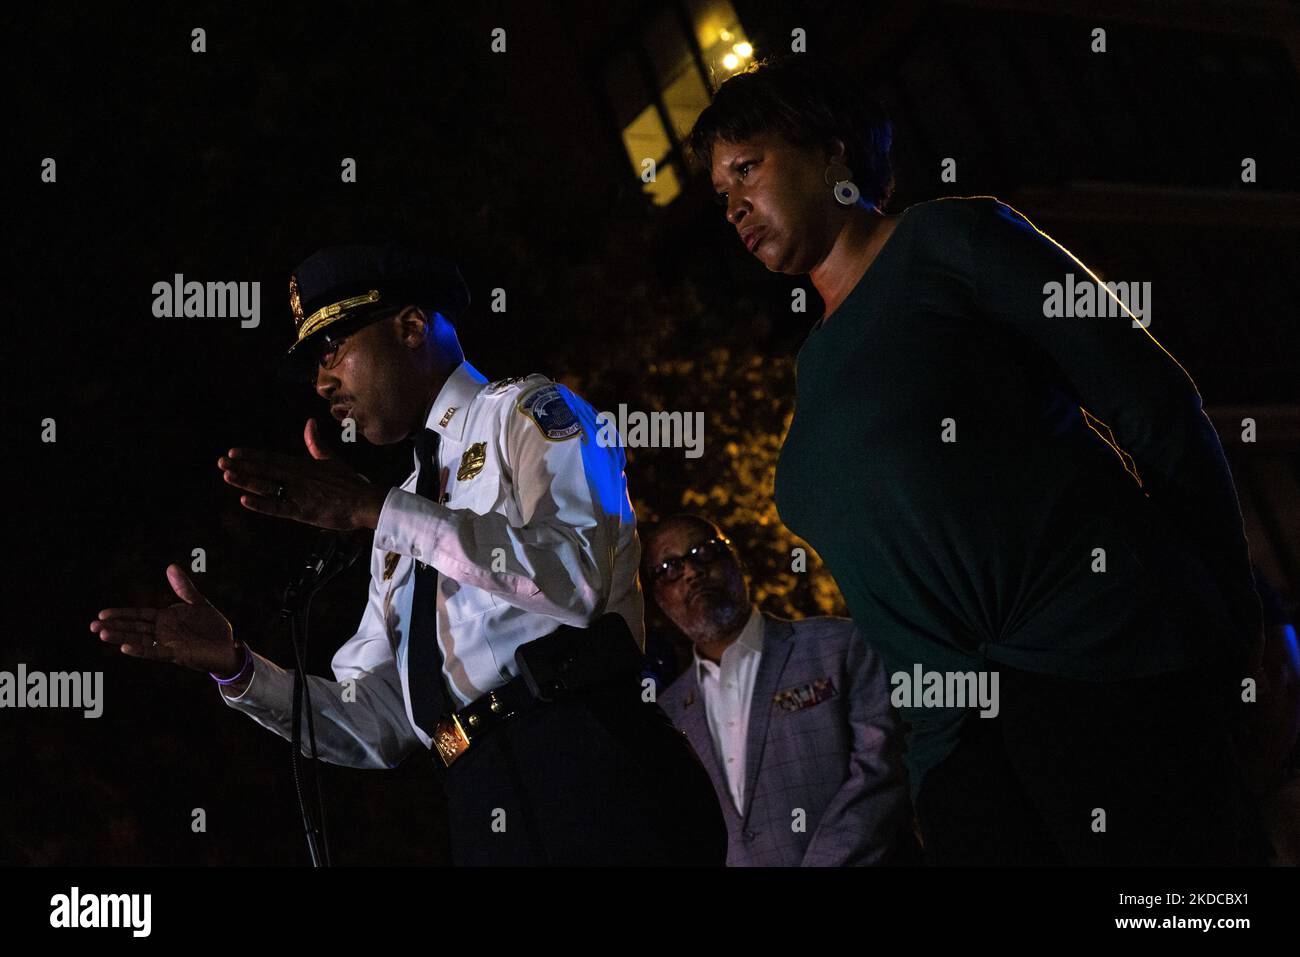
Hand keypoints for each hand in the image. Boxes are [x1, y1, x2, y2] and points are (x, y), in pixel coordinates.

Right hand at [91, 564, 240, 674]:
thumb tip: (170, 566)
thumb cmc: (211, 626)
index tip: (101, 614)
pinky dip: (140, 650)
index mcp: (165, 619)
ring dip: (121, 637)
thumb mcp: (196, 602)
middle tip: (92, 626)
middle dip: (114, 626)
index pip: (138, 615)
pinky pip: (155, 652)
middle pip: (133, 628)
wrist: (228, 645)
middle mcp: (163, 632)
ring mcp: (168, 643)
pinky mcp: (177, 653)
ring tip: (102, 634)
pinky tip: (125, 648)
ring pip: (139, 640)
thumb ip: (183, 587)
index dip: (121, 614)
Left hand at [218, 418, 389, 529]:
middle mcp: (297, 477)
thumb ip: (316, 443)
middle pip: (265, 470)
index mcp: (303, 465)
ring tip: (227, 475)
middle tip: (220, 462)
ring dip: (246, 480)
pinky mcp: (303, 511)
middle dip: (242, 465)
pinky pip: (278, 507)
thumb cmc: (349, 482)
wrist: (365, 501)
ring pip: (267, 486)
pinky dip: (262, 504)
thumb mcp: (330, 459)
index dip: (251, 455)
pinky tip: (245, 501)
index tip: (232, 451)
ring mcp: (299, 494)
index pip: (271, 458)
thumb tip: (309, 422)